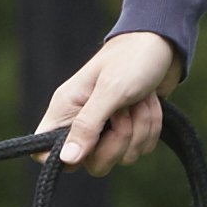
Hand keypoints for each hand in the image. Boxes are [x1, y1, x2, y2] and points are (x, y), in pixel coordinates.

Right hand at [45, 29, 179, 171]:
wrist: (163, 43)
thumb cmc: (131, 59)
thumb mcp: (110, 91)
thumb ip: (86, 126)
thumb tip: (66, 160)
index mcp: (65, 109)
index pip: (43, 152)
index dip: (62, 159)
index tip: (88, 147)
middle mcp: (82, 122)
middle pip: (91, 163)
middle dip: (118, 141)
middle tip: (124, 112)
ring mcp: (107, 128)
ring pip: (122, 157)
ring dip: (141, 128)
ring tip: (140, 99)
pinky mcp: (130, 129)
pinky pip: (141, 148)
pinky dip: (152, 126)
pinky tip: (150, 102)